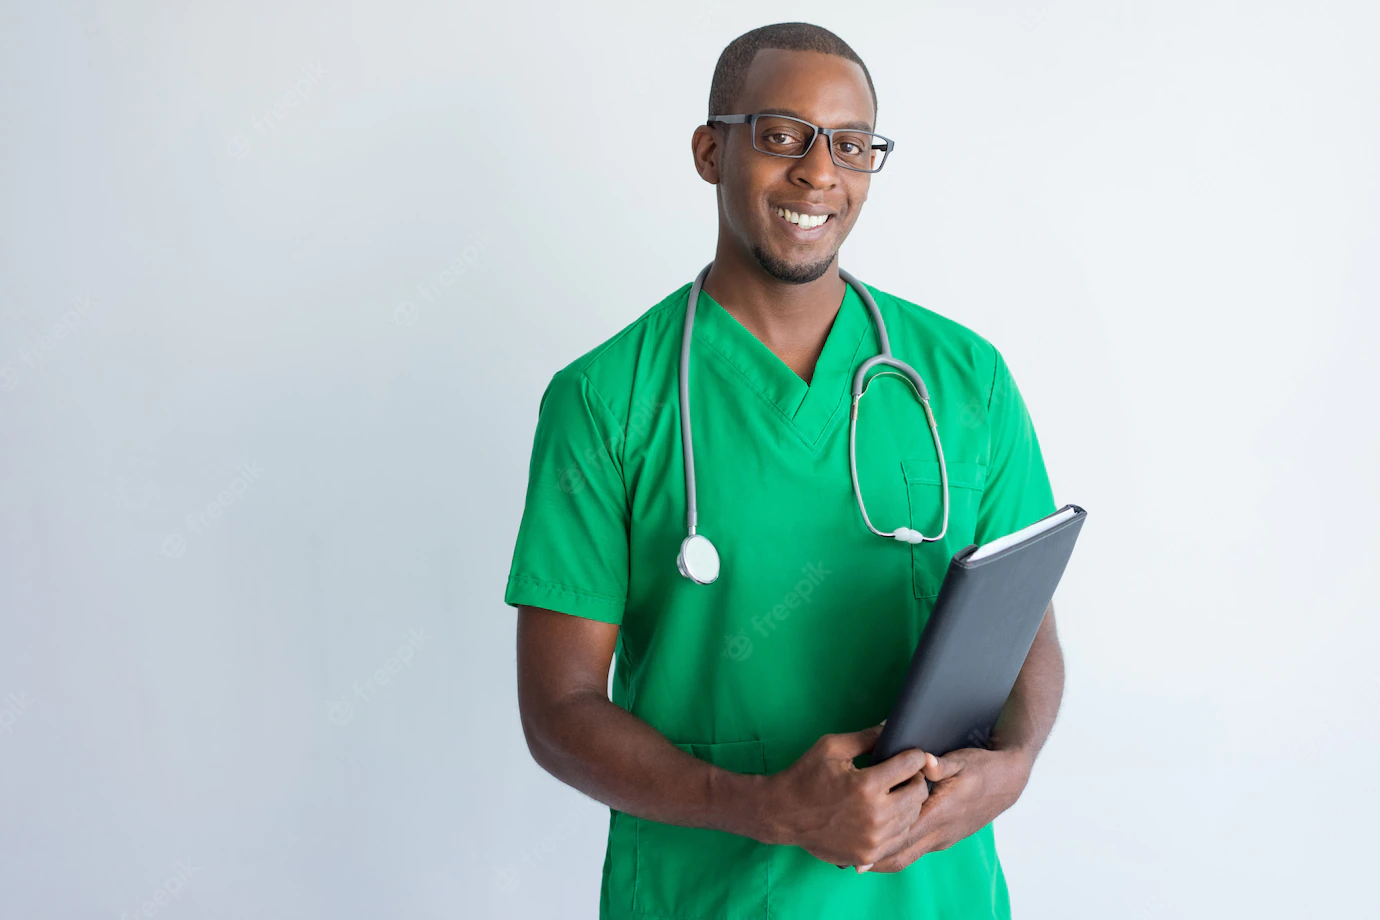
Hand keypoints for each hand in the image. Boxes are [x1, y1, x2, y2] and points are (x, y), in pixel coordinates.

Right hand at [758, 722, 943, 869]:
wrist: (782, 813)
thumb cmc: (806, 776)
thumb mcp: (832, 747)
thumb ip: (866, 737)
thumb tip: (891, 727)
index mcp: (866, 786)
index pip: (910, 766)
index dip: (916, 756)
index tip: (912, 754)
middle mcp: (875, 815)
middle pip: (918, 793)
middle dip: (915, 779)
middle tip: (904, 774)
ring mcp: (873, 839)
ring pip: (912, 817)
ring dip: (908, 802)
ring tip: (895, 793)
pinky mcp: (868, 855)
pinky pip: (899, 838)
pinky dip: (898, 824)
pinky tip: (886, 813)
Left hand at [864, 746, 1032, 872]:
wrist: (1009, 782)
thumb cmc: (983, 768)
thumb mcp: (961, 760)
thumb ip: (940, 764)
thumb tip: (924, 761)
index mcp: (940, 813)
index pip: (904, 835)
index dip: (879, 844)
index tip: (856, 849)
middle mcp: (940, 831)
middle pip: (902, 854)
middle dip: (875, 859)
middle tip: (848, 859)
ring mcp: (944, 837)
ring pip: (909, 855)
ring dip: (885, 857)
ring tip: (859, 857)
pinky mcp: (945, 836)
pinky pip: (917, 850)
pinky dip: (899, 851)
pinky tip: (883, 846)